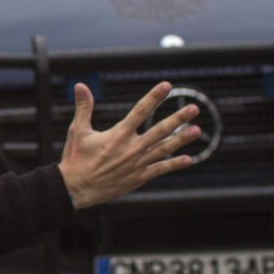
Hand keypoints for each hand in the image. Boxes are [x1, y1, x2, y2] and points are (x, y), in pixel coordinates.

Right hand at [58, 81, 200, 209]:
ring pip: (164, 149)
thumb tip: (81, 85)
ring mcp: (137, 163)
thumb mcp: (78, 130)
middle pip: (160, 130)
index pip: (140, 111)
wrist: (76, 188)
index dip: (154, 97)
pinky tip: (189, 159)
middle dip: (178, 118)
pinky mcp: (138, 177)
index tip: (167, 86)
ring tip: (197, 130)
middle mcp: (131, 148)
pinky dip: (174, 164)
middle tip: (193, 108)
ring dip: (182, 139)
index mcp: (118, 134)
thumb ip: (84, 107)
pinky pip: (160, 169)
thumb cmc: (76, 158)